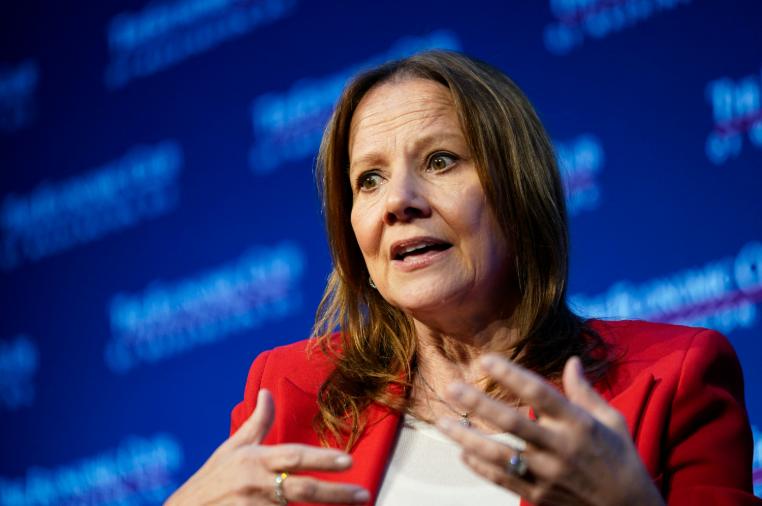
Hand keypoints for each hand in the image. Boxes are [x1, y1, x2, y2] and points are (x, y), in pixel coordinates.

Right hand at [165, 389, 369, 504]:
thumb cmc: (211, 481)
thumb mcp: (231, 449)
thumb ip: (257, 423)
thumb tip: (268, 393)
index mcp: (255, 461)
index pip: (294, 457)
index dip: (322, 458)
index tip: (348, 460)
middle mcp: (256, 485)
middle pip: (303, 489)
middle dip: (336, 493)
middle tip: (364, 495)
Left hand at [436, 355, 664, 505]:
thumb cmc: (619, 457)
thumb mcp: (611, 420)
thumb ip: (585, 391)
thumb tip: (571, 360)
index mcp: (578, 423)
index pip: (539, 394)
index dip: (511, 375)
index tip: (484, 359)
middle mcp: (560, 447)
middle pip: (513, 423)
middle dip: (479, 404)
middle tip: (451, 388)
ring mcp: (547, 474)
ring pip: (500, 455)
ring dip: (467, 438)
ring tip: (441, 422)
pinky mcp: (538, 496)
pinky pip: (503, 480)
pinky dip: (480, 467)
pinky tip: (462, 452)